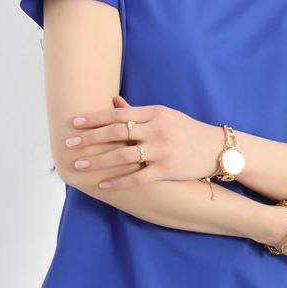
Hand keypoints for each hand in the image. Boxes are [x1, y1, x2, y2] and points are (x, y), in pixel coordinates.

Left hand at [66, 95, 223, 189]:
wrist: (217, 148)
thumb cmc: (187, 130)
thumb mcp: (165, 115)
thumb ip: (138, 112)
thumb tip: (113, 103)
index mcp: (155, 113)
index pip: (119, 114)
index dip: (95, 118)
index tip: (75, 122)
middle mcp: (157, 129)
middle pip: (117, 133)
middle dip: (90, 138)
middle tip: (69, 143)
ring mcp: (162, 150)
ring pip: (123, 155)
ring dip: (98, 161)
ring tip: (79, 165)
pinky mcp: (167, 169)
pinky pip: (138, 177)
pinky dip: (118, 181)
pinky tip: (103, 184)